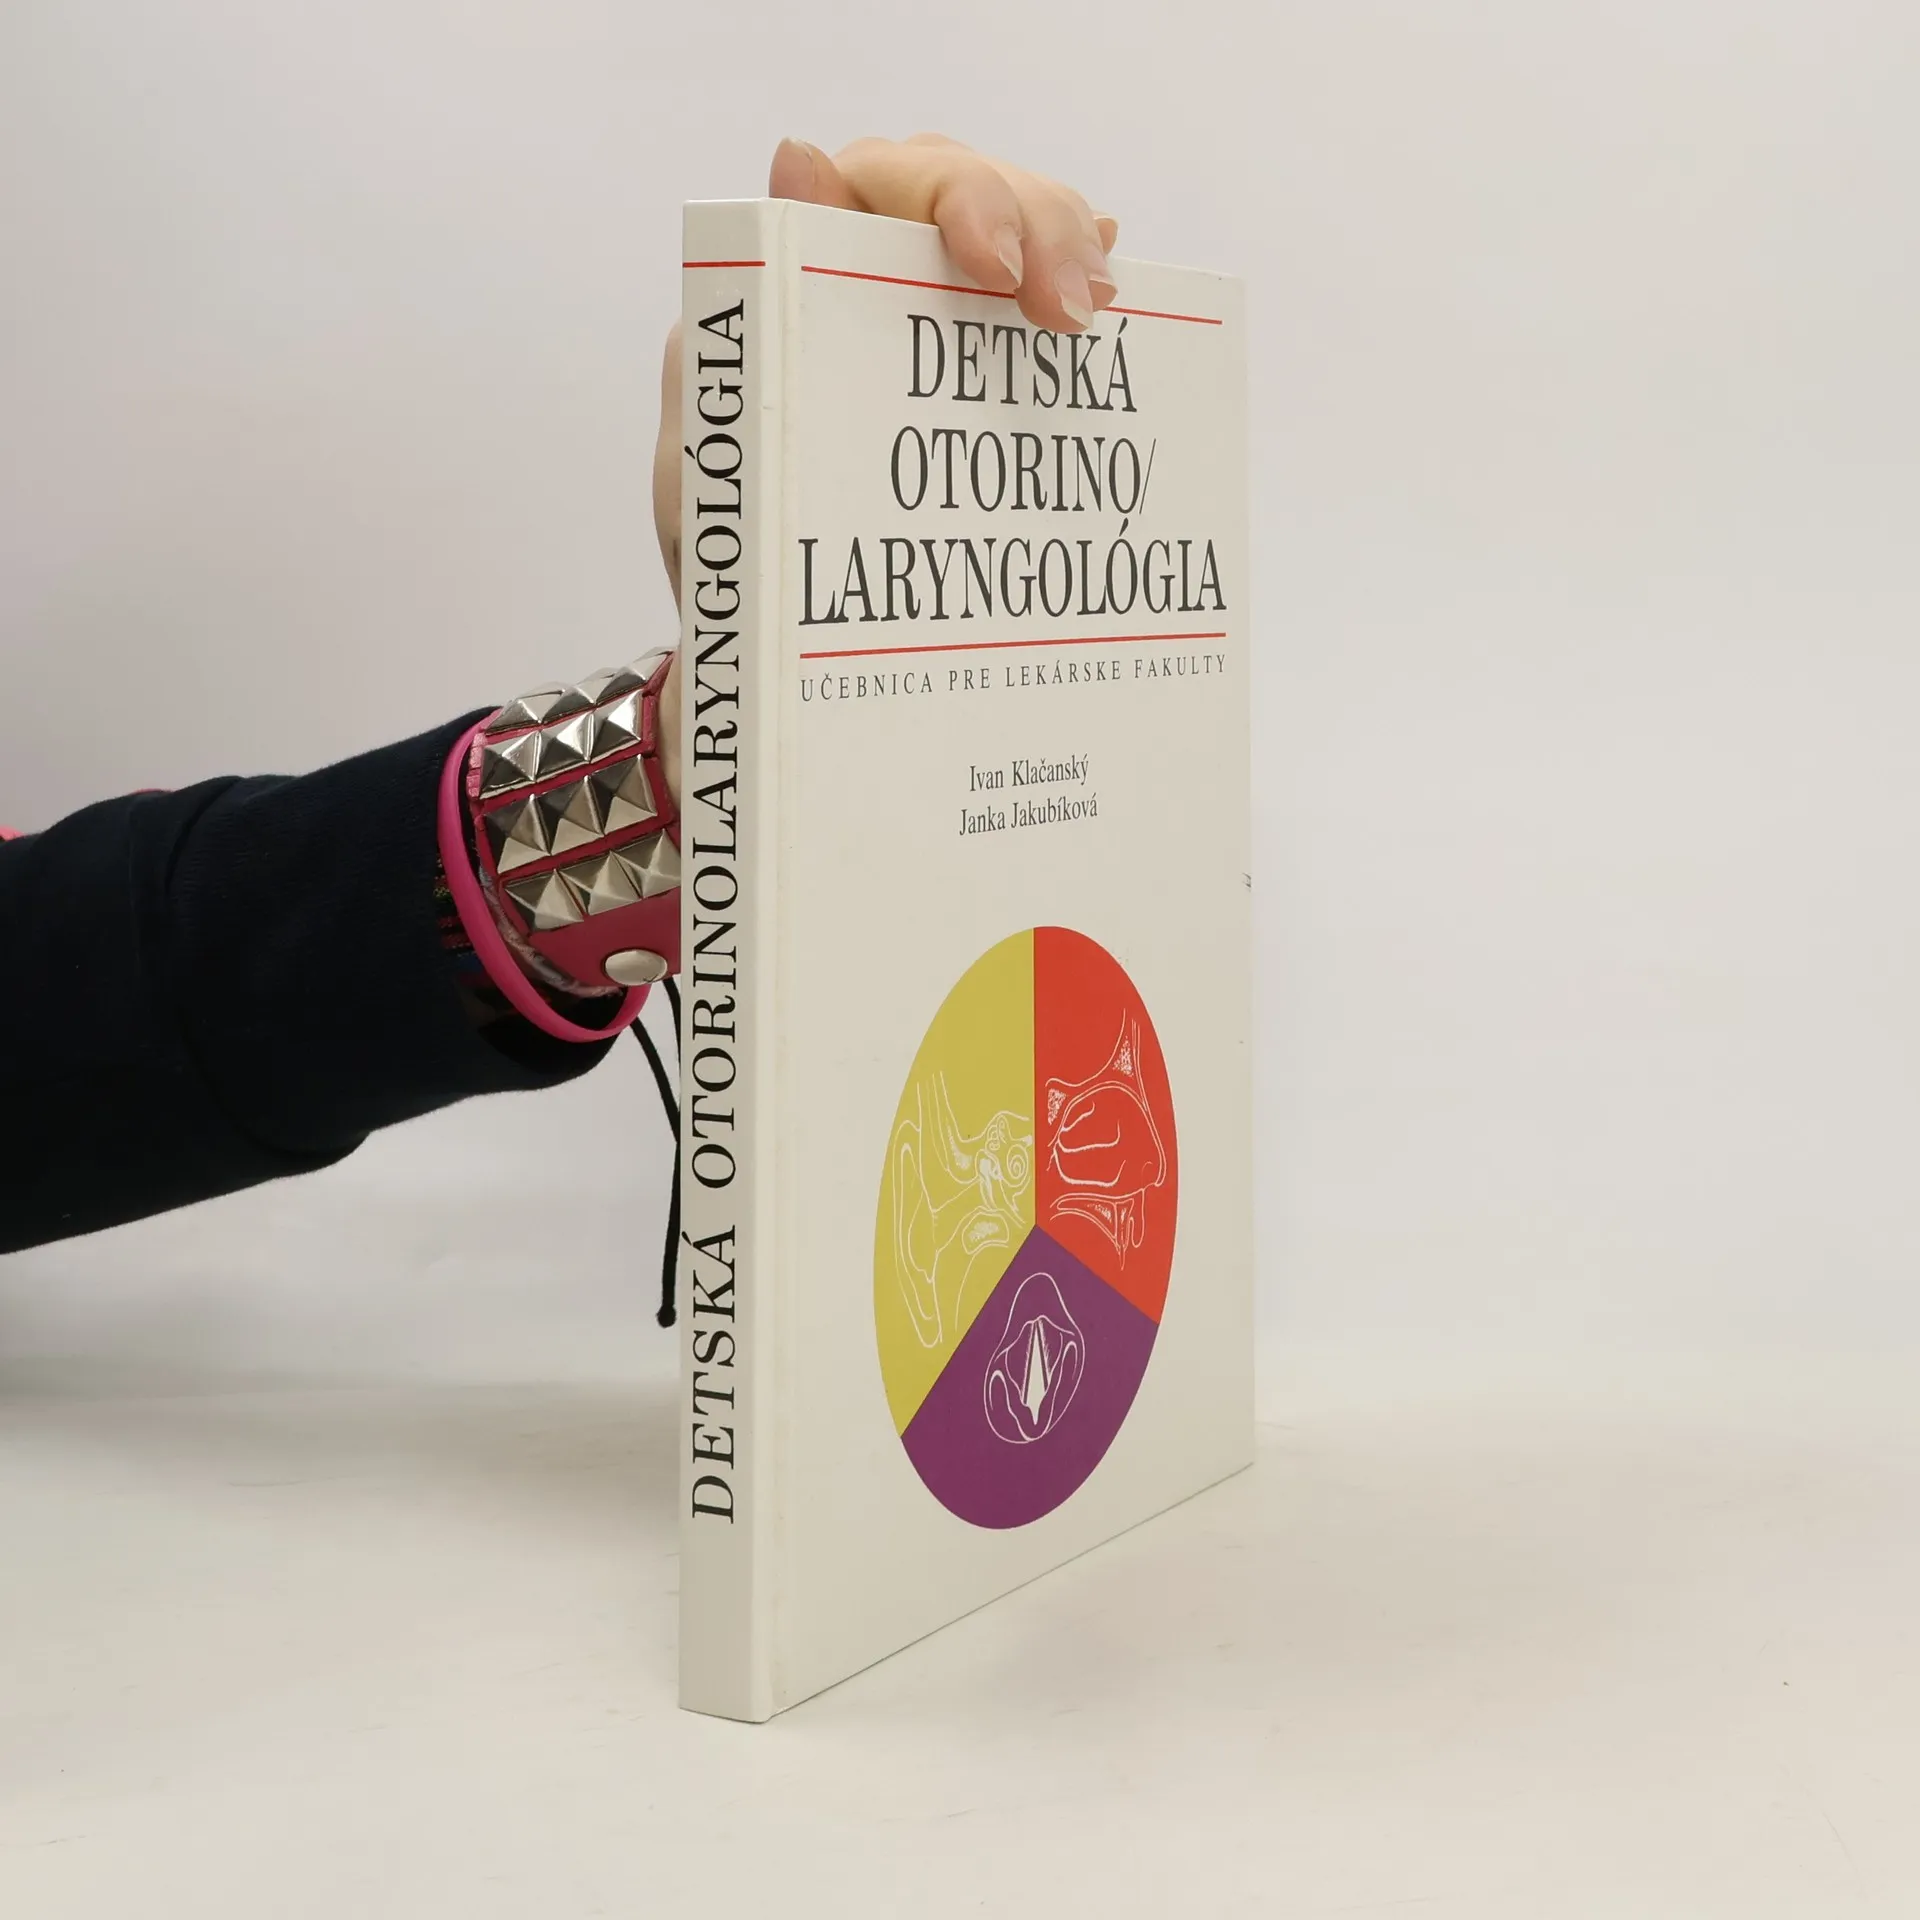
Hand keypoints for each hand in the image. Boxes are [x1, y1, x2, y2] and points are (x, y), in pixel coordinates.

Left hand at [649, 135, 1120, 799]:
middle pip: (981, 198)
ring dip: (1078, 262)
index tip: (994, 268)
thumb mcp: (706, 457)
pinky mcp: (988, 402)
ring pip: (1030, 245)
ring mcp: (940, 341)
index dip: (957, 195)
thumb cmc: (724, 568)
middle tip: (1077, 312)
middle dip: (1043, 227)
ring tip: (1101, 321)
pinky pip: (1049, 335)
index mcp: (798, 282)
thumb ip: (734, 332)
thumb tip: (797, 161)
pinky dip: (1092, 321)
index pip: (890, 183)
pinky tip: (1122, 321)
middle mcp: (873, 289)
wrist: (767, 677)